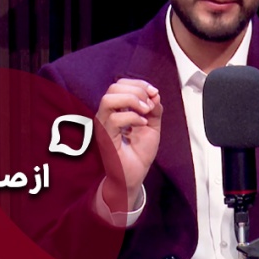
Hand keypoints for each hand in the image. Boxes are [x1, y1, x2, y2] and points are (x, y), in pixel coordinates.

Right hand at [94, 78, 162, 210]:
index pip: (120, 84)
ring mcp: (103, 126)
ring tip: (145, 111)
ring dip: (132, 101)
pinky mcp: (105, 138)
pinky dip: (132, 118)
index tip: (154, 93)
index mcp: (116, 109)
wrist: (134, 175)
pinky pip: (114, 119)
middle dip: (137, 90)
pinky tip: (142, 124)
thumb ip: (154, 109)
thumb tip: (154, 94)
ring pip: (109, 99)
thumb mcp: (152, 126)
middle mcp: (106, 115)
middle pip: (113, 87)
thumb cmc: (139, 152)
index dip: (139, 83)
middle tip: (149, 104)